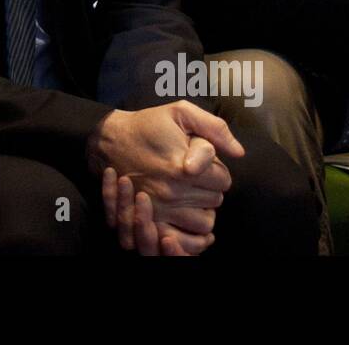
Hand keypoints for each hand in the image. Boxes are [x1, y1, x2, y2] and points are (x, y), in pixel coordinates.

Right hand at [88, 101, 242, 251]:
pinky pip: (184, 237)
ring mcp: (161, 207)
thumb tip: (239, 152)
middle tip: (194, 176)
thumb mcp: (180, 112)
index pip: (223, 179)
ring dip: (202, 208)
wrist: (109, 141)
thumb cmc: (147, 125)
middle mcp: (173, 190)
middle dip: (210, 188)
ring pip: (205, 221)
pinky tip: (188, 212)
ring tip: (191, 193)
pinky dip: (191, 229)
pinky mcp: (150, 218)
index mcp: (183, 164)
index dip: (216, 168)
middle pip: (215, 200)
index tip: (203, 160)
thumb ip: (214, 127)